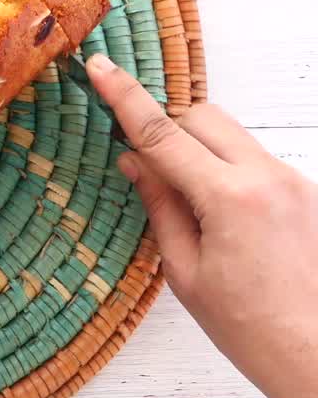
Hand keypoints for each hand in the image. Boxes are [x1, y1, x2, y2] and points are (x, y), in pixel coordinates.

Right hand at [89, 54, 317, 397]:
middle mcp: (269, 179)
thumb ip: (160, 207)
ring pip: (230, 138)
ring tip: (192, 212)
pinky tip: (224, 225)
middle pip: (201, 118)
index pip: (163, 134)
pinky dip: (226, 174)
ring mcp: (294, 183)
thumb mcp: (187, 272)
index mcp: (232, 199)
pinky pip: (253, 162)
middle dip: (167, 129)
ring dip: (199, 154)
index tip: (100, 68)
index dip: (125, 98)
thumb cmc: (253, 330)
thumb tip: (136, 162)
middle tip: (144, 166)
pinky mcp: (306, 194)